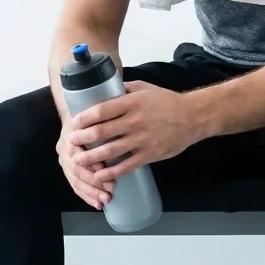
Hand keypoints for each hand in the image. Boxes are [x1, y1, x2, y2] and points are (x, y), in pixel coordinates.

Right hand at [56, 118, 115, 209]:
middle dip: (93, 181)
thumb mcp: (94, 115)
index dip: (89, 162)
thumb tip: (122, 135)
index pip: (75, 152)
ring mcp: (64, 160)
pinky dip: (86, 196)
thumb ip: (101, 124)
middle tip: (111, 188)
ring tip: (106, 200)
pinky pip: (74, 186)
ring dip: (91, 192)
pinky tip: (97, 205)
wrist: (74, 115)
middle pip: (75, 169)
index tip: (103, 169)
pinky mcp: (66, 170)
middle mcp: (64, 148)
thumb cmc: (90, 115)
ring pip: (75, 180)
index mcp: (70, 134)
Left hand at [69, 81, 216, 182]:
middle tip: (71, 142)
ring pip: (111, 150)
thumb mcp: (143, 88)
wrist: (192, 117)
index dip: (85, 118)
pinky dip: (111, 172)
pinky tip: (100, 176)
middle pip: (102, 131)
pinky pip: (127, 165)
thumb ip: (123, 90)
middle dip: (82, 138)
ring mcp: (142, 140)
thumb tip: (102, 90)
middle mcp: (135, 121)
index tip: (74, 122)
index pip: (102, 110)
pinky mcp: (149, 154)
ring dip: (91, 157)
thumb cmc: (166, 101)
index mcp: (132, 103)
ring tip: (78, 160)